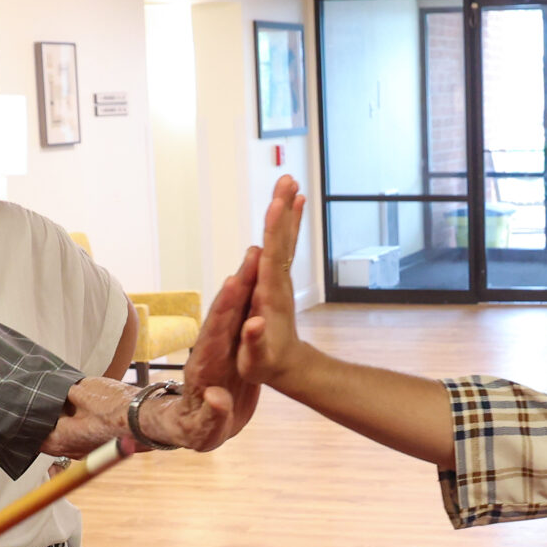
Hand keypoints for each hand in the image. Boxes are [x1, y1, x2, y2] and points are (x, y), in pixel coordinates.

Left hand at [134, 247, 259, 450]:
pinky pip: (244, 316)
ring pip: (235, 309)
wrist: (198, 425)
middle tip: (253, 255)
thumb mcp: (205, 431)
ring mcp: (222, 344)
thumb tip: (217, 399)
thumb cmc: (198, 431)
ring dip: (246, 282)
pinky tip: (265, 276)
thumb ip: (212, 416)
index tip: (233, 284)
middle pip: (224, 312)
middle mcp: (211, 349)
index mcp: (204, 368)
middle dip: (238, 284)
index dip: (224, 309)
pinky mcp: (233, 345)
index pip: (214, 333)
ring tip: (260, 254)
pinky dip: (253, 295)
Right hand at [240, 176, 308, 392]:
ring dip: (287, 211)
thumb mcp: (257, 360)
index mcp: (270, 296)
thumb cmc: (266, 364)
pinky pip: (284, 246)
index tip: (275, 206)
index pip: (272, 259)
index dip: (272, 233)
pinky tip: (290, 207)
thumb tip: (255, 324)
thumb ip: (255, 341)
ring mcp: (281, 279)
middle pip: (281, 240)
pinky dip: (287, 225)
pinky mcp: (279, 278)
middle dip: (282, 210)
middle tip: (286, 180)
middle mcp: (278, 282)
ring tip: (290, 183)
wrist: (289, 366)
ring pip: (284, 239)